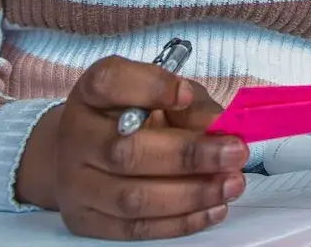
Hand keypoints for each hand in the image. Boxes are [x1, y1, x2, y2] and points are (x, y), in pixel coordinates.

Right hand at [15, 55, 249, 239]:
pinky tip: (213, 209)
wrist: (82, 154)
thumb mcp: (163, 96)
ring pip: (132, 198)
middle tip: (235, 153)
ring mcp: (75, 183)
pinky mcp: (85, 220)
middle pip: (125, 151)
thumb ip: (191, 106)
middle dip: (188, 156)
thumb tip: (222, 126)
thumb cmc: (132, 117)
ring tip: (231, 184)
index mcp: (91, 93)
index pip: (109, 82)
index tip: (185, 94)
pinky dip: (180, 222)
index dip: (149, 87)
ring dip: (191, 194)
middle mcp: (75, 136)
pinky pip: (134, 229)